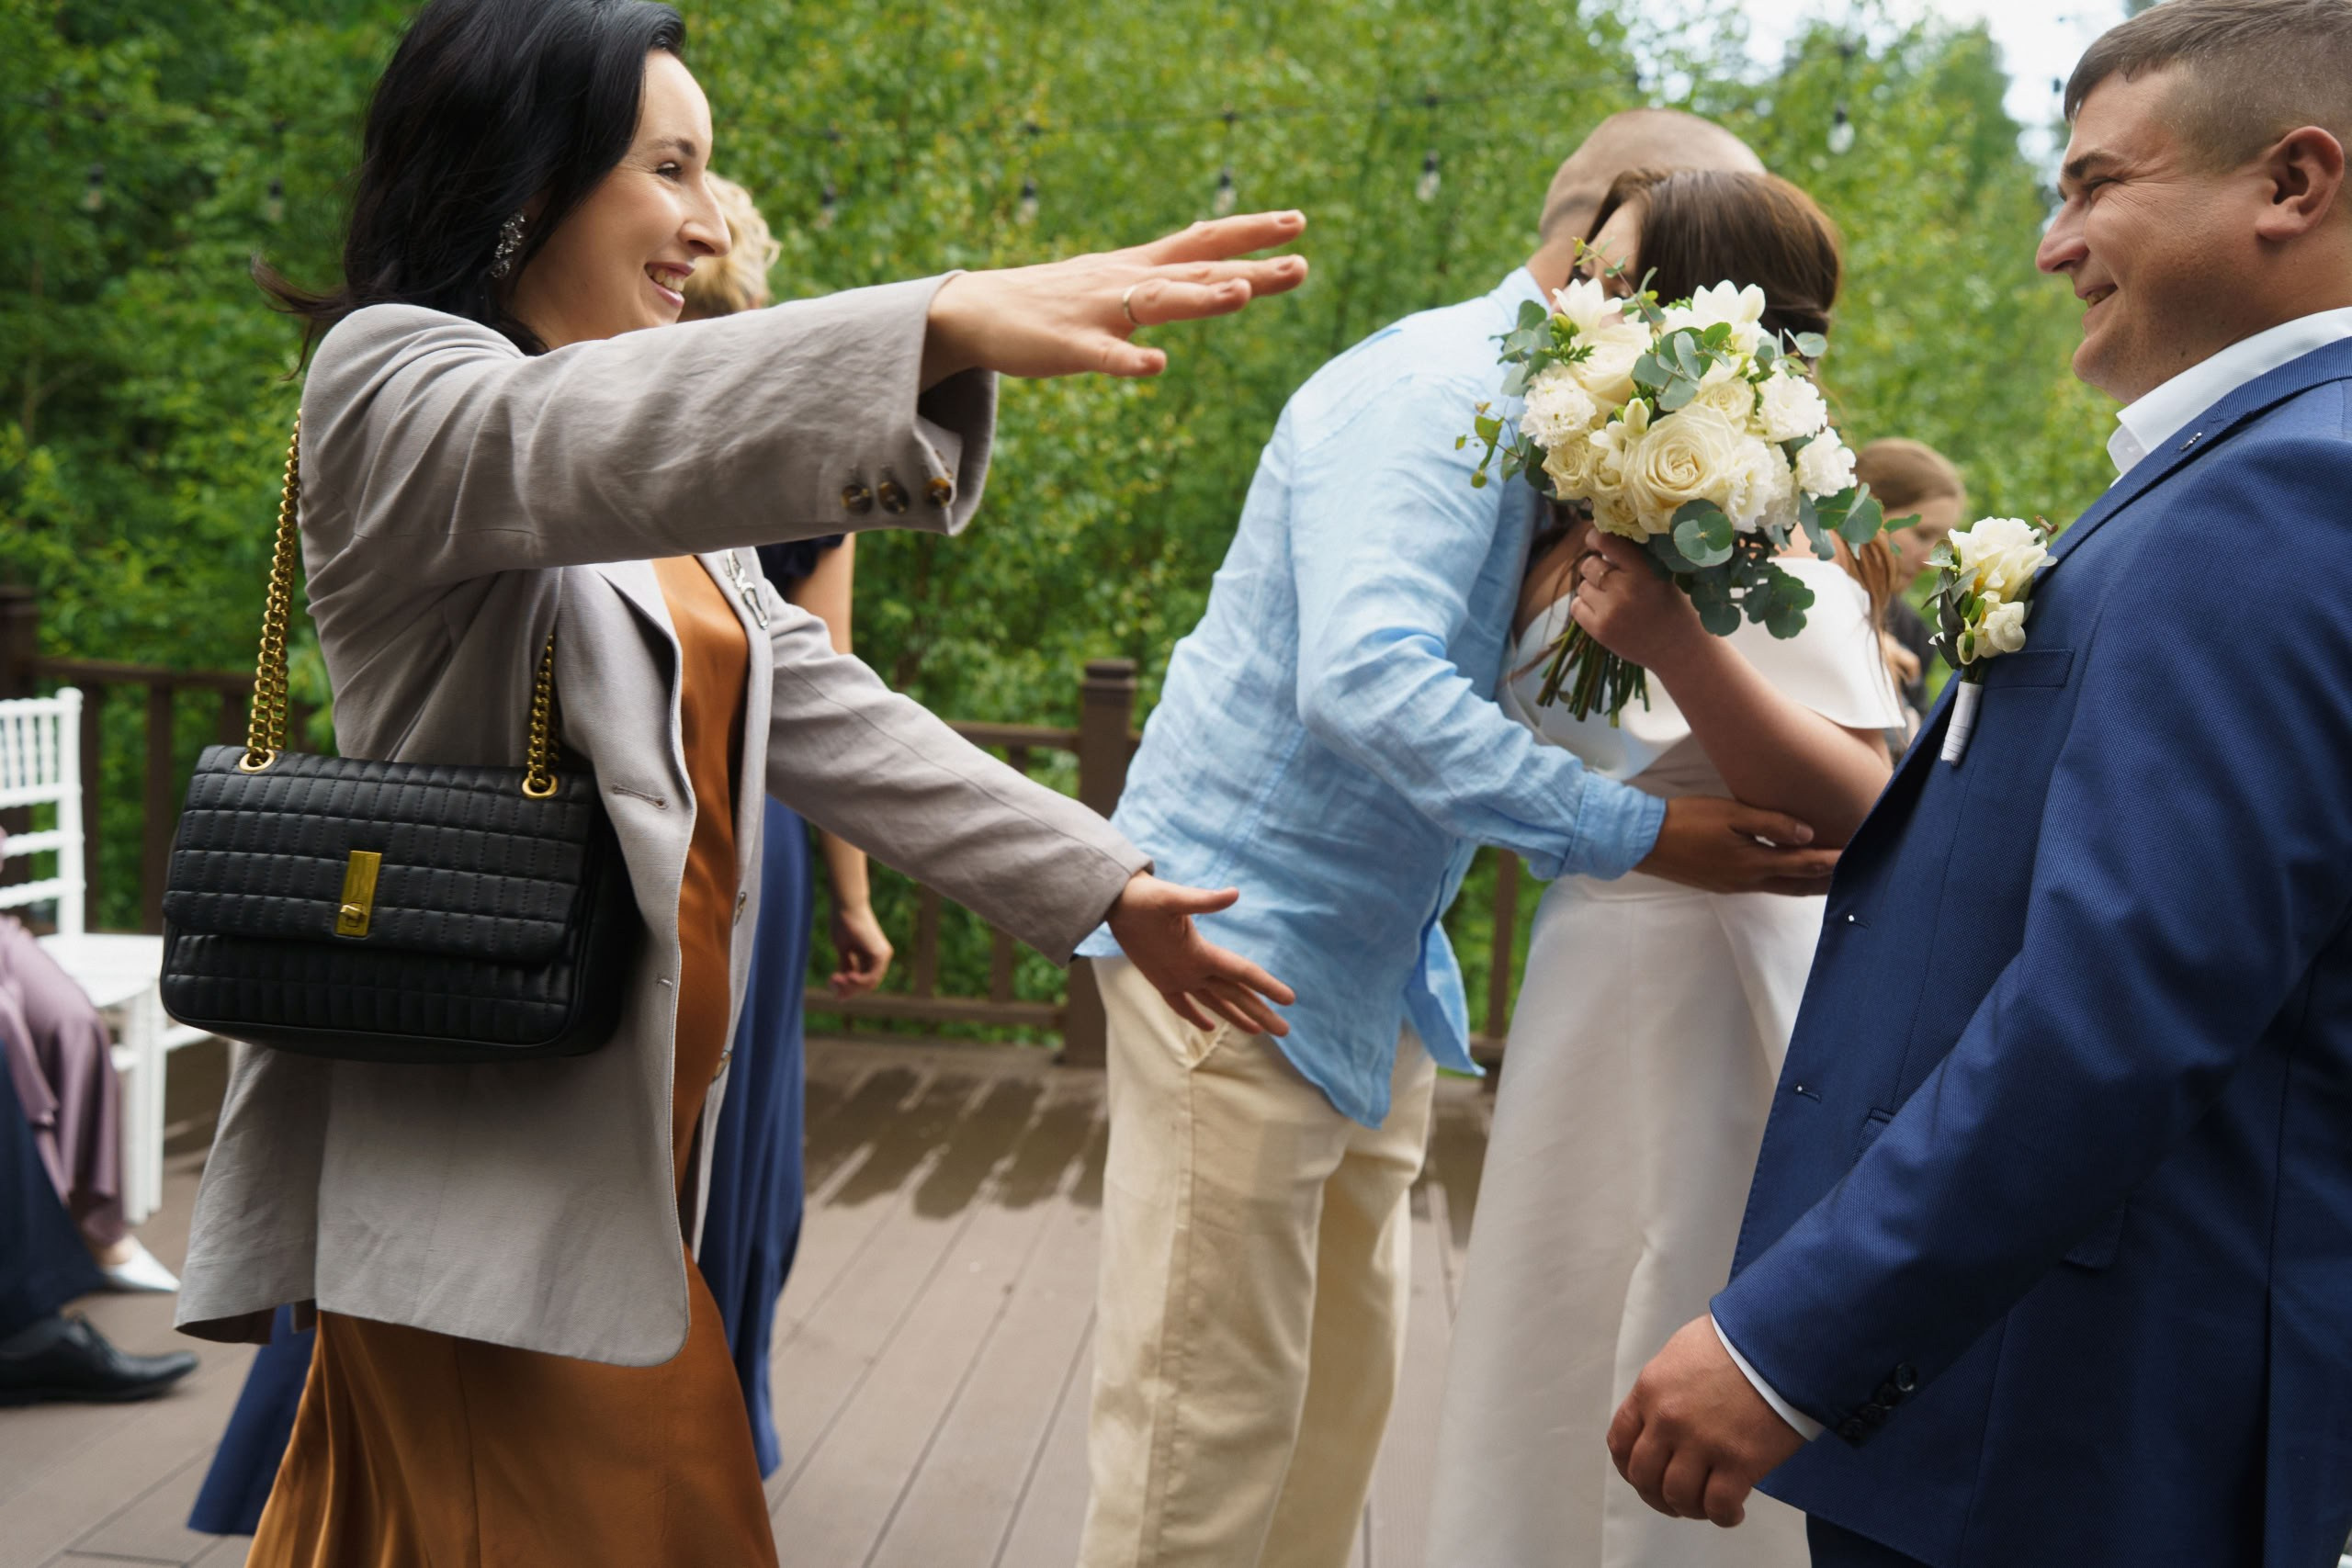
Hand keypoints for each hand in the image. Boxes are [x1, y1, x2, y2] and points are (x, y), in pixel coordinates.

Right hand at [827, 901, 893, 998]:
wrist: (846, 906)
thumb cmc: (842, 923)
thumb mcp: (844, 949)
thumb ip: (847, 964)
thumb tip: (842, 983)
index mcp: (873, 956)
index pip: (864, 980)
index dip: (848, 988)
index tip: (831, 987)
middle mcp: (881, 957)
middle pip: (867, 985)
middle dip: (848, 989)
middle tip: (831, 984)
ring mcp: (882, 956)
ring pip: (869, 983)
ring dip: (851, 986)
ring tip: (835, 979)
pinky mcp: (880, 954)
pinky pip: (871, 977)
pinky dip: (858, 981)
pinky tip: (846, 977)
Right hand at [922, 211, 1309, 383]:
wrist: (978, 311)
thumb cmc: (1053, 300)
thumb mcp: (1113, 278)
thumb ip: (1163, 274)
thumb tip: (1212, 260)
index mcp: (1138, 268)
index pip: (1203, 242)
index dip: (1250, 232)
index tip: (1297, 222)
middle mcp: (1125, 282)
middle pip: (1196, 271)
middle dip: (1250, 267)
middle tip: (1302, 264)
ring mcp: (1098, 313)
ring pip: (1157, 303)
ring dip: (1201, 298)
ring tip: (1243, 293)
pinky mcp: (1069, 347)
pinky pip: (1104, 356)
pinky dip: (1129, 360)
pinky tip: (1155, 367)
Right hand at [1105, 872, 1297, 1036]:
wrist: (1112, 905)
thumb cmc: (1145, 898)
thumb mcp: (1174, 896)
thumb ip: (1205, 899)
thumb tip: (1234, 893)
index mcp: (1198, 955)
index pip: (1242, 973)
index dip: (1268, 985)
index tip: (1290, 1000)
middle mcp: (1188, 973)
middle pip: (1233, 996)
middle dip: (1260, 1013)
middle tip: (1285, 1030)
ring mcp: (1173, 980)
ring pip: (1212, 1003)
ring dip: (1235, 1016)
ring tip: (1258, 1031)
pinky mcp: (1160, 979)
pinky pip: (1182, 1005)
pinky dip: (1197, 1015)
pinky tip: (1210, 1026)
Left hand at [1566, 527, 1704, 671]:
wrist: (1678, 648)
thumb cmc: (1670, 607)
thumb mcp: (1660, 575)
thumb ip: (1633, 559)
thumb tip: (1600, 540)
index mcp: (1644, 570)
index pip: (1606, 542)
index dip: (1595, 537)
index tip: (1595, 539)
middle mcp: (1625, 589)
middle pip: (1589, 565)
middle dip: (1596, 568)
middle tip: (1611, 578)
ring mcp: (1611, 611)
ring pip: (1582, 586)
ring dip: (1592, 589)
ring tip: (1613, 599)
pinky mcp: (1600, 630)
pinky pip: (1576, 606)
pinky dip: (1585, 606)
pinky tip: (1603, 611)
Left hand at [1607, 1316, 1807, 1527]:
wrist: (1780, 1341)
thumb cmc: (1736, 1341)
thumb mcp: (1681, 1353)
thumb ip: (1665, 1388)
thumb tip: (1662, 1415)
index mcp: (1650, 1390)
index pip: (1620, 1442)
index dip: (1630, 1468)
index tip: (1646, 1476)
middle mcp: (1668, 1419)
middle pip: (1644, 1477)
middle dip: (1656, 1496)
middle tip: (1676, 1500)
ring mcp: (1702, 1442)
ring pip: (1677, 1496)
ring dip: (1689, 1509)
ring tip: (1706, 1506)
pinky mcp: (1739, 1461)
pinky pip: (1719, 1506)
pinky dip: (1723, 1517)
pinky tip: (1734, 1512)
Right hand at [1637, 796, 1840, 896]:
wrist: (1645, 842)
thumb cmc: (1687, 820)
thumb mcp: (1731, 813)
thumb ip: (1771, 823)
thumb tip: (1808, 834)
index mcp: (1754, 863)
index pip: (1805, 865)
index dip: (1832, 861)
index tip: (1857, 857)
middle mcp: (1749, 881)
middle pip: (1798, 885)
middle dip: (1826, 882)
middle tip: (1854, 877)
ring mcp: (1734, 886)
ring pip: (1781, 888)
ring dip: (1806, 884)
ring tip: (1827, 878)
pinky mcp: (1722, 885)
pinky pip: (1764, 886)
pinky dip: (1784, 882)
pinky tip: (1787, 873)